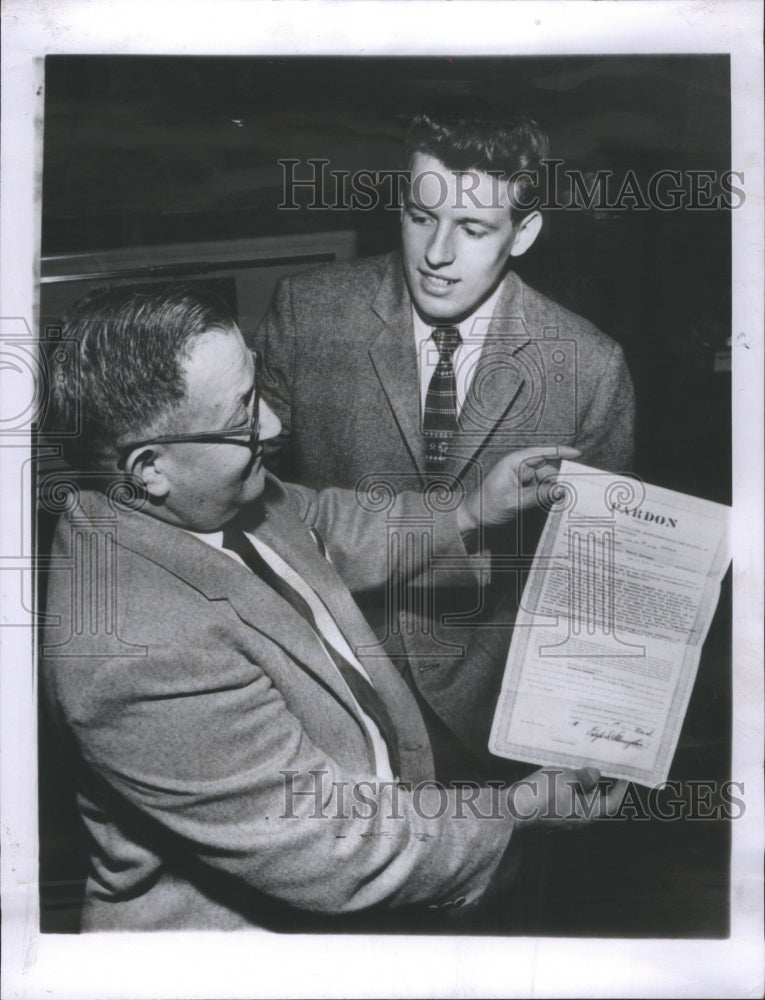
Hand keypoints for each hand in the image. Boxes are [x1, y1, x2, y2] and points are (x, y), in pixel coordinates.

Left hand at [456, 446, 580, 534]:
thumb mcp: (513, 501)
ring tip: (565, 501)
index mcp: (514, 462)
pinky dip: (549, 496)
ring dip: (555, 490)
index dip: (560, 451)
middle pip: (548, 468)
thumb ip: (538, 495)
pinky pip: (542, 490)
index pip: (541, 452)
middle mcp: (520, 468)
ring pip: (547, 481)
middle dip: (560, 479)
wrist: (473, 518)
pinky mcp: (524, 490)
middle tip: (574, 490)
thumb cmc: (486, 505)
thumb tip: (560, 490)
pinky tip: (556, 503)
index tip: (577, 454)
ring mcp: (523, 479)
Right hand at [507, 766, 627, 829]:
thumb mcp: (567, 777)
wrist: (511, 810)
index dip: (621, 788)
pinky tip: (556, 772)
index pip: (612, 802)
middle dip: (595, 782)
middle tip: (596, 762)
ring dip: (577, 782)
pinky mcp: (546, 814)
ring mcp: (560, 818)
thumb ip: (584, 776)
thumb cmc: (543, 794)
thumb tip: (594, 775)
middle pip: (593, 800)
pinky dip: (563, 786)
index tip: (625, 775)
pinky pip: (561, 799)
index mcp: (587, 814)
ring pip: (575, 798)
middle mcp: (576, 820)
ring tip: (574, 763)